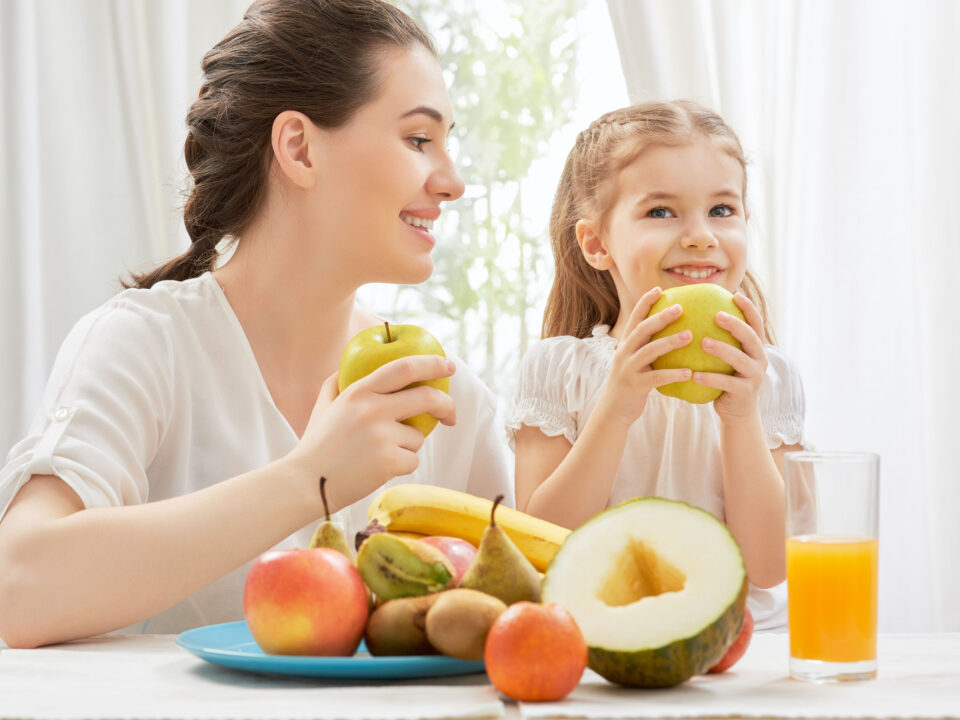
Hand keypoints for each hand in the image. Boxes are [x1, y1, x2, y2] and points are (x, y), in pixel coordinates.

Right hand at [288, 355, 456, 510]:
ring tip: (376, 455)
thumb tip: (360, 365)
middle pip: (427, 397)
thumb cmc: (316, 444)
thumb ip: (341, 381)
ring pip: (417, 436)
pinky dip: (401, 465)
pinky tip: (376, 469)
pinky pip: (412, 460)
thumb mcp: (325, 404)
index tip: (448, 367)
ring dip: (407, 446)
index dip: (432, 364)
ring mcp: (382, 435)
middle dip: (446, 405)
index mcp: (359, 391)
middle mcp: (373, 409)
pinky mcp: (389, 461)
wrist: (304, 482)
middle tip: (451, 416)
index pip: (405, 367)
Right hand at [595, 287, 693, 426]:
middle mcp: (624, 353)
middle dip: (660, 317)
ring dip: (669, 341)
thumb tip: (673, 333)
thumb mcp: (635, 361)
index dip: (645, 303)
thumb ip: (648, 347)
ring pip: (649, 351)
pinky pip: (657, 378)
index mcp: (625, 345)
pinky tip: (689, 373)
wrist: (613, 410)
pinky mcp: (635, 386)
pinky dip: (673, 374)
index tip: (659, 289)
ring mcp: (628, 369)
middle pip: (642, 330)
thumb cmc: (631, 383)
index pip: (635, 318)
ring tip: (689, 335)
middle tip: (680, 307)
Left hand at [694, 292, 767, 420]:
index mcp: (756, 348)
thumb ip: (720, 339)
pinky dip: (711, 378)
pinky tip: (695, 375)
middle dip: (735, 325)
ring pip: (740, 359)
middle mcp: (760, 359)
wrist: (737, 411)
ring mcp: (754, 376)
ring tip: (703, 342)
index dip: (749, 308)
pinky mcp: (744, 392)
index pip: (756, 323)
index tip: (735, 295)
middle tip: (716, 315)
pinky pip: (727, 383)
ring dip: (722, 349)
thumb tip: (697, 314)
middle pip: (751, 337)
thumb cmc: (726, 377)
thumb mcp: (728, 358)